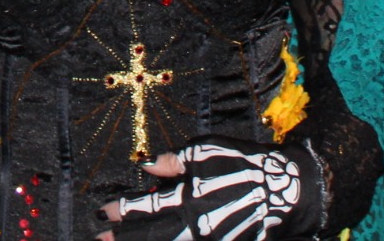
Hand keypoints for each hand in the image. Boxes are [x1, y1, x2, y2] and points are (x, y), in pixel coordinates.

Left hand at [98, 139, 305, 239]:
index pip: (146, 207)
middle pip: (152, 234)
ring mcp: (209, 238)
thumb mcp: (206, 152)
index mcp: (188, 195)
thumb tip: (147, 167)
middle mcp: (195, 222)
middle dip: (124, 238)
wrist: (283, 188)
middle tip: (100, 240)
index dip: (122, 211)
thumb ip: (174, 161)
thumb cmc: (243, 163)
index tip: (102, 213)